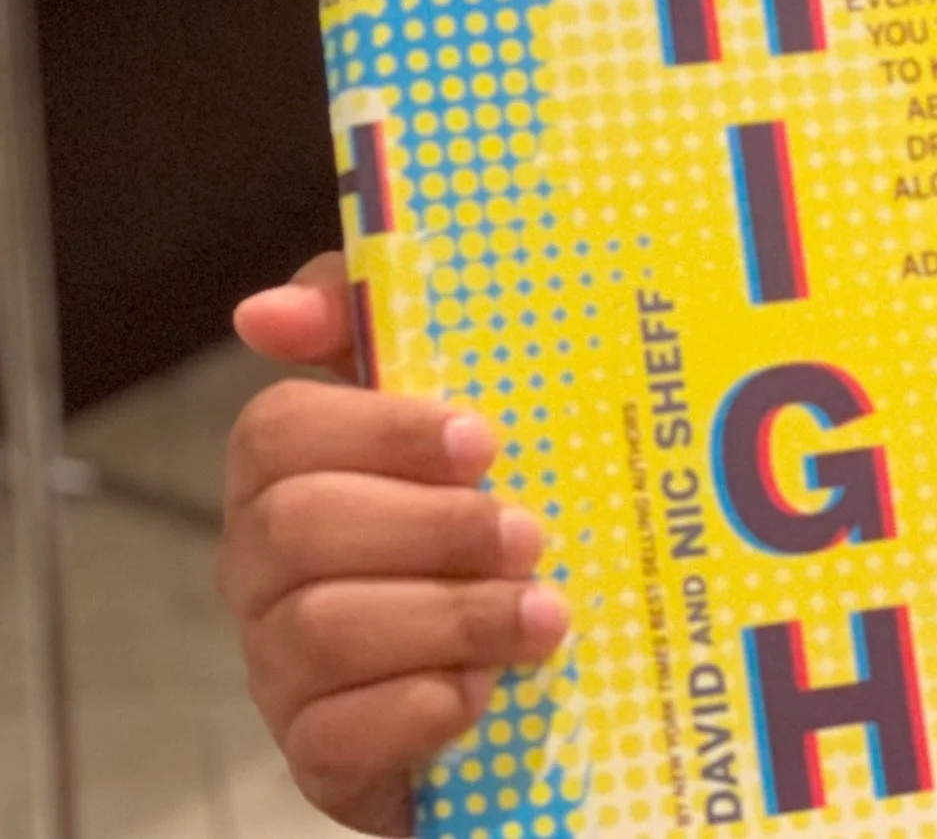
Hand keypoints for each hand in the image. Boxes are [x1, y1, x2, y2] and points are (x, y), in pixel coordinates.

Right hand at [219, 261, 570, 834]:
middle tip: (528, 533)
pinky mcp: (317, 756)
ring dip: (451, 619)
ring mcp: (278, 666)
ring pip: (323, 631)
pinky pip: (336, 737)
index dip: (382, 432)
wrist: (514, 667)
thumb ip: (367, 325)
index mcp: (287, 471)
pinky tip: (482, 692)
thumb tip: (266, 310)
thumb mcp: (446, 400)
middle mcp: (262, 567)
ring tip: (543, 614)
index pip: (277, 430)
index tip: (483, 441)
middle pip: (299, 529)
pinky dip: (422, 709)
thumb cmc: (473, 506)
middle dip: (433, 529)